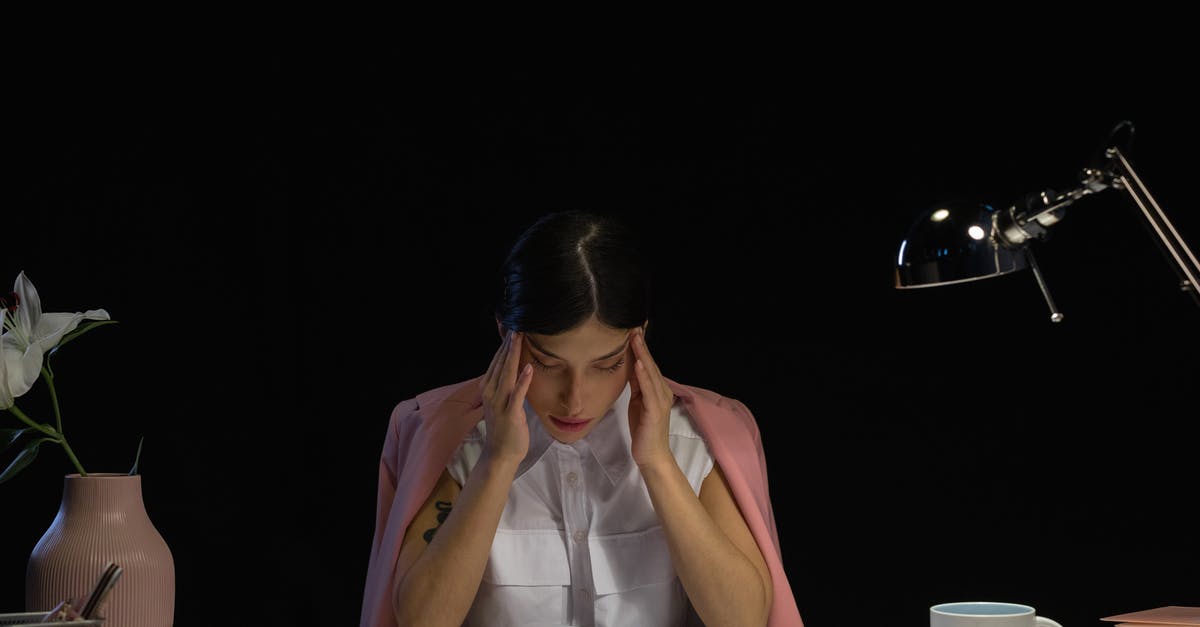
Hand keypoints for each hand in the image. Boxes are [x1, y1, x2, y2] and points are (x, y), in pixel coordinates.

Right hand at [480, 330, 533, 464]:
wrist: (500, 455)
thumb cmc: (504, 429)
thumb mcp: (503, 402)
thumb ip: (506, 386)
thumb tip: (515, 370)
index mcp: (489, 389)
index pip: (496, 362)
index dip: (504, 345)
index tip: (512, 328)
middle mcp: (491, 393)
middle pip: (500, 363)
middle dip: (508, 344)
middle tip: (517, 325)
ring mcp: (500, 403)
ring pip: (506, 374)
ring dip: (513, 355)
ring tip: (519, 338)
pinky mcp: (510, 414)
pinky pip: (517, 394)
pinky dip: (522, 380)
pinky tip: (528, 367)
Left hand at [627, 328, 674, 467]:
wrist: (651, 456)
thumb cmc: (643, 430)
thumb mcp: (637, 401)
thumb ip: (636, 384)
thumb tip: (630, 365)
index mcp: (657, 388)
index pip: (648, 363)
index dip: (641, 346)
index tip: (634, 329)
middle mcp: (662, 391)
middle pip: (650, 364)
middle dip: (641, 345)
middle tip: (634, 326)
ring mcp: (660, 400)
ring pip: (650, 373)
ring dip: (642, 354)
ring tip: (635, 338)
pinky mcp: (654, 410)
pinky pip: (648, 389)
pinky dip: (643, 375)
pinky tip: (638, 363)